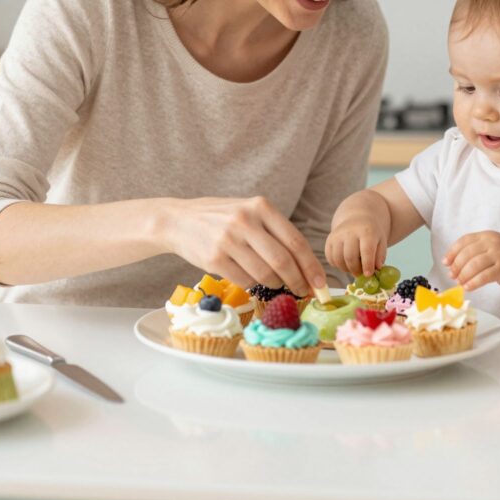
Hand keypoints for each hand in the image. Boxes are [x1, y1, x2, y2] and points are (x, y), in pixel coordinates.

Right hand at [161, 197, 324, 296]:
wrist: (178, 220)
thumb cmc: (221, 218)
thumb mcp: (249, 212)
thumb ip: (275, 232)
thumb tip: (305, 265)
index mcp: (261, 207)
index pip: (296, 242)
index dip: (311, 266)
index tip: (320, 283)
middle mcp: (246, 221)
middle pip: (283, 261)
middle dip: (298, 282)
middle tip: (304, 292)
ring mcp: (228, 240)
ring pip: (265, 274)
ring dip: (276, 285)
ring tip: (276, 284)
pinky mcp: (214, 258)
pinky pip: (245, 281)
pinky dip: (253, 285)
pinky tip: (251, 279)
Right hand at [325, 213, 386, 277]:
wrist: (358, 218)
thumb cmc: (372, 233)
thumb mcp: (381, 241)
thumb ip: (380, 256)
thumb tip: (377, 269)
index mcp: (366, 231)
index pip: (366, 250)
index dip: (367, 264)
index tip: (368, 275)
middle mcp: (350, 231)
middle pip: (350, 257)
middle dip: (356, 270)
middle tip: (361, 274)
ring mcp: (337, 235)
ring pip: (338, 259)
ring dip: (346, 269)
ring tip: (354, 269)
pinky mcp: (329, 240)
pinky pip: (330, 258)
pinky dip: (338, 265)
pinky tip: (346, 263)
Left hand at [443, 231, 499, 290]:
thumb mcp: (490, 246)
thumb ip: (473, 251)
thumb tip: (450, 264)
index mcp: (486, 235)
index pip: (464, 241)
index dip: (452, 252)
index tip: (445, 262)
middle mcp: (492, 242)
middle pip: (467, 253)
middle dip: (456, 266)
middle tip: (452, 275)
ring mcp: (498, 255)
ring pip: (474, 265)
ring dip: (463, 275)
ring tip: (459, 282)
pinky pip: (484, 276)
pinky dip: (473, 283)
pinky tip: (468, 287)